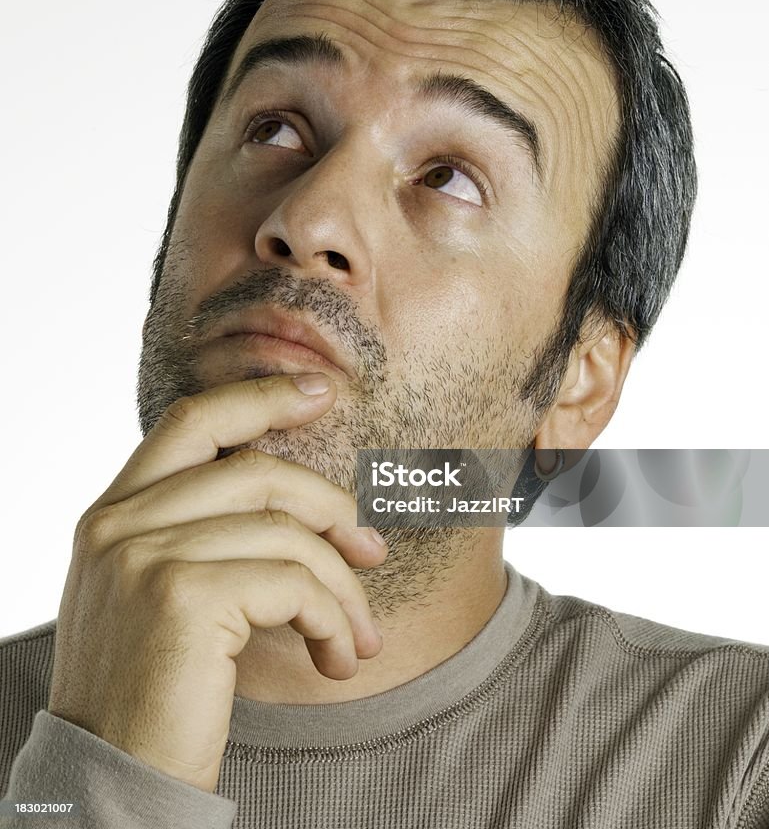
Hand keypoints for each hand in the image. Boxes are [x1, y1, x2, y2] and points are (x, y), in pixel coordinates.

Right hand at [47, 373, 386, 792]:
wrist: (108, 787)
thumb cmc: (149, 693)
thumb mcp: (159, 595)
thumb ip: (202, 534)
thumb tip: (303, 503)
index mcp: (112, 513)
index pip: (194, 421)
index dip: (261, 397)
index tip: (320, 391)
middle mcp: (120, 523)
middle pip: (259, 472)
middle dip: (332, 508)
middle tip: (373, 552)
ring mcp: (146, 555)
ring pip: (288, 532)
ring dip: (343, 587)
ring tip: (357, 639)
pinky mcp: (184, 596)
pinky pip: (296, 581)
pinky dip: (333, 617)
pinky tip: (336, 658)